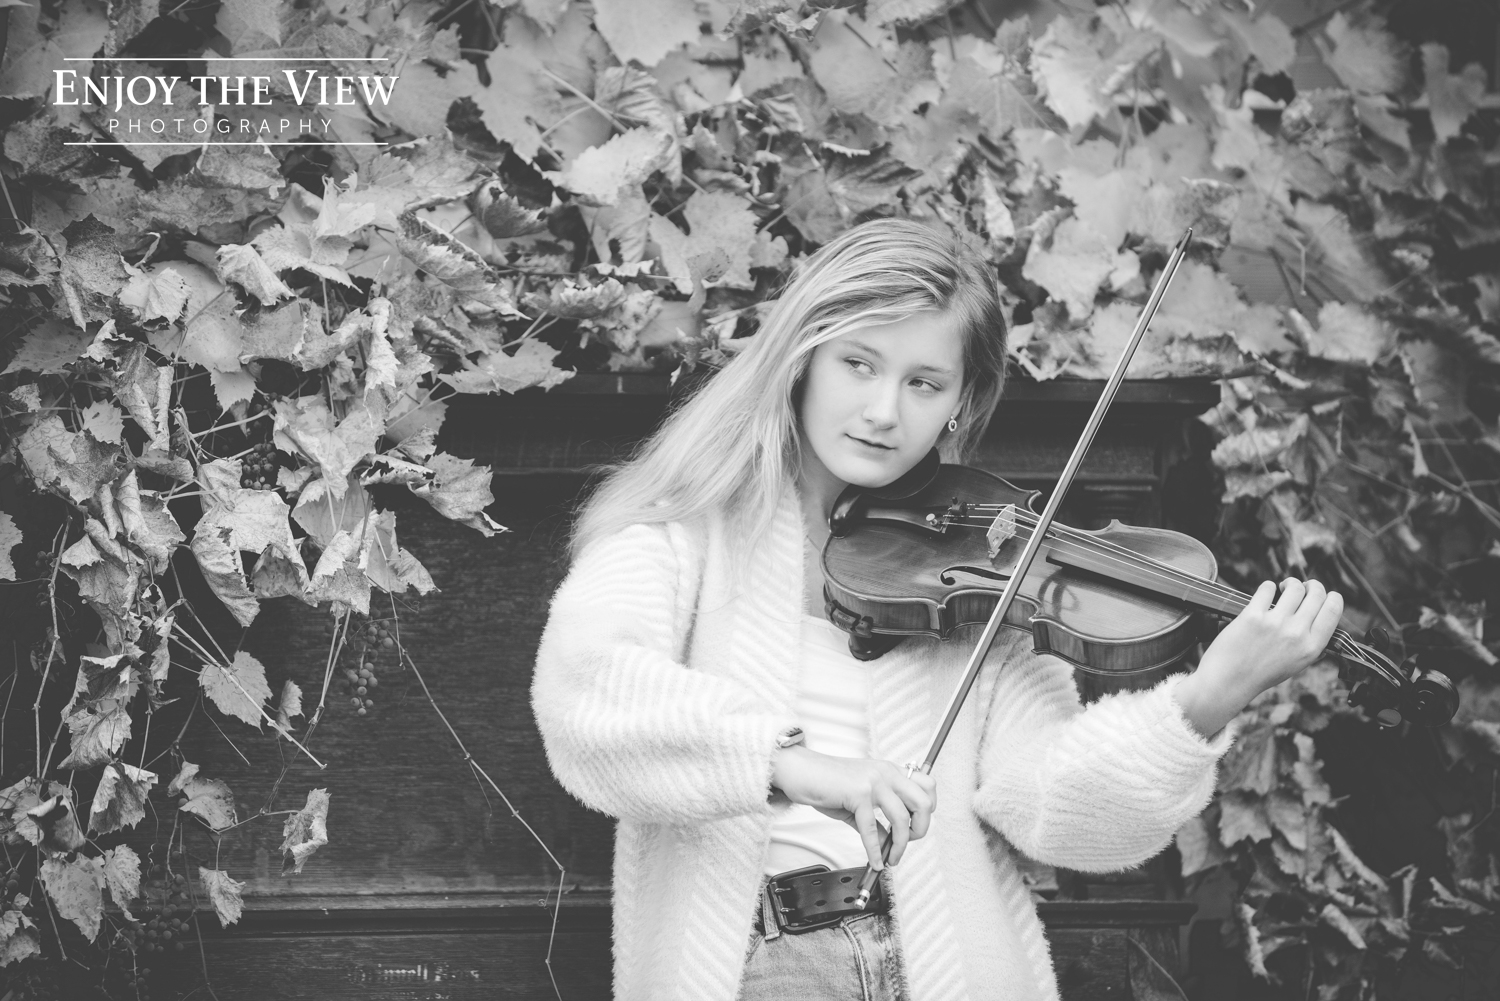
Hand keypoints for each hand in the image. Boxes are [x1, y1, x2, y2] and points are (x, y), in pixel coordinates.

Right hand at [769, 744, 936, 869]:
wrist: (801, 770)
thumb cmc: (827, 782)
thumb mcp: (860, 798)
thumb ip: (878, 818)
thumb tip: (890, 842)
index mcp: (889, 770)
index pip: (928, 785)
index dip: (928, 809)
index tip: (917, 825)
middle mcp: (886, 773)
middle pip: (923, 802)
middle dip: (921, 829)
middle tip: (909, 842)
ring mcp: (873, 782)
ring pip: (902, 819)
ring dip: (900, 845)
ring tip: (892, 857)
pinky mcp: (858, 794)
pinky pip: (872, 829)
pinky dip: (875, 851)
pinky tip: (875, 861)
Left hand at [1176, 578, 1343, 738]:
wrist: (1229, 682)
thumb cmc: (1261, 673)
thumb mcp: (1296, 664)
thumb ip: (1309, 642)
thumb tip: (1319, 617)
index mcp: (1311, 647)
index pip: (1334, 610)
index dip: (1332, 597)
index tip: (1324, 594)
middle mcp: (1296, 634)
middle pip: (1316, 594)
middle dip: (1311, 585)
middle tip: (1301, 587)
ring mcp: (1275, 624)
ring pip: (1294, 587)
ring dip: (1290, 583)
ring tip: (1282, 588)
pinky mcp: (1253, 616)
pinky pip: (1267, 588)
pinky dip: (1267, 587)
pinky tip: (1265, 594)